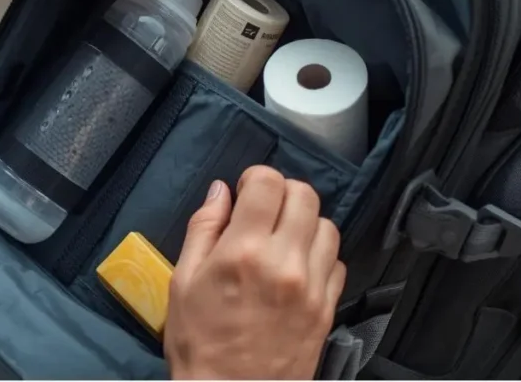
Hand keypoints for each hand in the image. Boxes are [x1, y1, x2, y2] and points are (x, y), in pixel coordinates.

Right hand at [164, 166, 345, 379]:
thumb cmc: (198, 342)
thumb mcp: (183, 281)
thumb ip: (203, 228)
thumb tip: (221, 191)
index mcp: (244, 251)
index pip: (269, 183)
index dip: (255, 179)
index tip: (244, 193)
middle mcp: (285, 263)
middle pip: (305, 196)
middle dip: (282, 194)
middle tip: (263, 212)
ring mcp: (312, 287)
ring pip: (328, 226)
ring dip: (305, 223)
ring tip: (282, 239)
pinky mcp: (328, 309)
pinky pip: (338, 262)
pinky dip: (320, 256)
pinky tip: (298, 267)